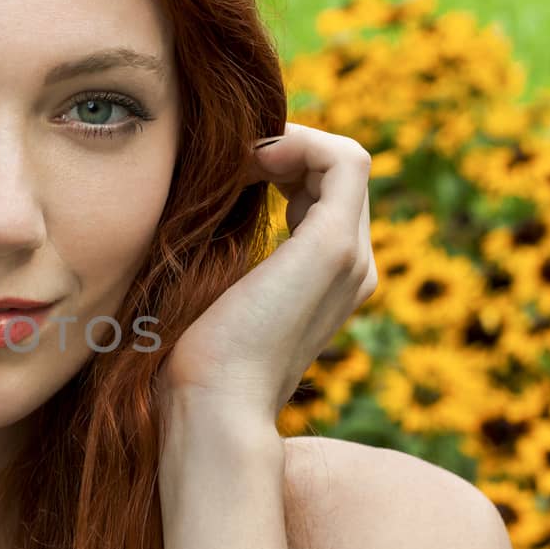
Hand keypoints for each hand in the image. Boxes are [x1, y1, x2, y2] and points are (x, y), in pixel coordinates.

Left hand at [159, 122, 378, 422]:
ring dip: (292, 141)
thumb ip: (228, 257)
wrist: (211, 407)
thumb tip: (202, 213)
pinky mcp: (330, 249)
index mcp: (329, 282)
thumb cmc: (195, 361)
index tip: (233, 167)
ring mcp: (350, 259)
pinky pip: (343, 161)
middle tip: (234, 153)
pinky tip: (252, 158)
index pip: (327, 194)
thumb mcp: (215, 293)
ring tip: (242, 155)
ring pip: (346, 161)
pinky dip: (301, 142)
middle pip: (338, 174)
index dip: (287, 164)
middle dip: (287, 147)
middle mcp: (354, 269)